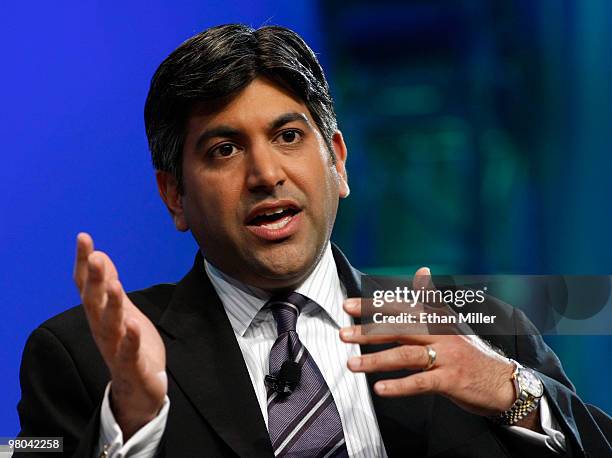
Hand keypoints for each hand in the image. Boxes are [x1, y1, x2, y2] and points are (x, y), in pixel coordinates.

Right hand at [73, 233, 166, 438]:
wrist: (140, 388)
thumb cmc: (130, 345)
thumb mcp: (121, 310)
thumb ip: (110, 286)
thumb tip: (100, 256)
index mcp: (100, 315)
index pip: (87, 286)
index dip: (84, 262)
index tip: (83, 237)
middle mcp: (103, 329)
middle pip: (94, 302)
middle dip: (95, 280)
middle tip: (95, 256)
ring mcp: (116, 348)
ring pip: (110, 326)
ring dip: (112, 306)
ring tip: (116, 285)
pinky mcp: (133, 366)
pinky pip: (129, 352)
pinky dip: (130, 339)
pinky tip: (133, 325)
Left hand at [340, 267, 517, 418]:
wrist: (504, 381)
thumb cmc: (470, 351)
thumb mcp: (452, 321)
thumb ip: (431, 298)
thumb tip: (422, 270)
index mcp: (437, 318)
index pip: (400, 307)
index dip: (373, 305)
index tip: (347, 306)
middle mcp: (441, 333)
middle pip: (400, 328)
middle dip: (369, 331)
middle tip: (342, 334)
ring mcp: (447, 356)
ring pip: (406, 355)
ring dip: (376, 360)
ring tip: (352, 364)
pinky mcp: (451, 380)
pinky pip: (421, 382)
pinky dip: (399, 386)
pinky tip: (380, 388)